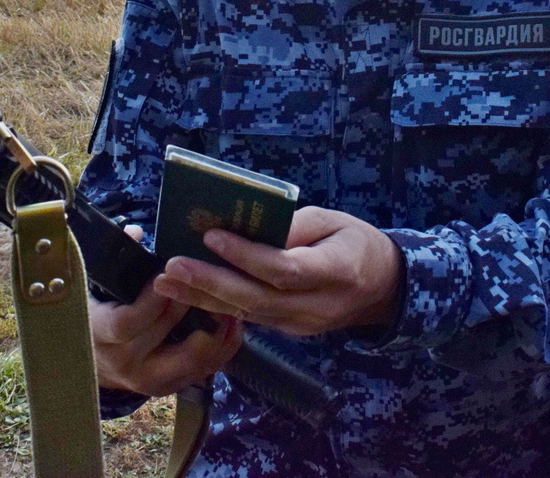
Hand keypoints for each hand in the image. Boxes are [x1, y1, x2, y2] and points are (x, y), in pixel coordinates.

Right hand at [90, 225, 243, 395]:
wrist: (94, 359)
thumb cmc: (100, 312)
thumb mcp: (98, 287)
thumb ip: (118, 259)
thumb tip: (136, 232)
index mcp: (102, 334)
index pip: (127, 323)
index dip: (153, 300)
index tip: (172, 273)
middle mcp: (124, 363)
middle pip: (165, 337)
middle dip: (192, 308)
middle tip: (214, 280)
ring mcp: (148, 380)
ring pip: (190, 361)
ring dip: (216, 332)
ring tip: (234, 304)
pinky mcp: (169, 387)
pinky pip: (202, 371)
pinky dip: (222, 348)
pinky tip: (235, 323)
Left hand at [152, 206, 403, 336]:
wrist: (383, 288)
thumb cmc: (357, 243)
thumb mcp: (334, 220)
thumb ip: (295, 225)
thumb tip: (250, 226)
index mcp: (336, 272)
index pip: (284, 269)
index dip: (246, 255)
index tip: (212, 236)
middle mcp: (316, 306)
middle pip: (256, 299)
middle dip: (210, 283)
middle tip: (172, 266)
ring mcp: (301, 324)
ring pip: (246, 313)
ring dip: (202, 297)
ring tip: (166, 280)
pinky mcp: (288, 329)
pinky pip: (249, 318)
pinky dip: (216, 304)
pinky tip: (188, 292)